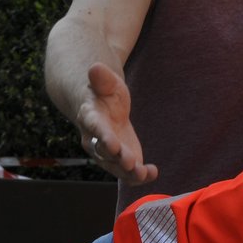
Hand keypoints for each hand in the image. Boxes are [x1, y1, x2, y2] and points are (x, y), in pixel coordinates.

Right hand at [76, 63, 157, 185]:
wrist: (101, 107)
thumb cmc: (103, 92)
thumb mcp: (105, 82)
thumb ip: (101, 78)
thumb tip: (95, 67)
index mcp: (89, 117)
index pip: (95, 128)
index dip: (103, 136)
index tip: (113, 144)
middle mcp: (95, 138)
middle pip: (104, 151)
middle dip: (117, 158)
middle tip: (129, 163)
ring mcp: (107, 151)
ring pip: (115, 165)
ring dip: (129, 172)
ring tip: (144, 174)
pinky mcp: (120, 158)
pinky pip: (127, 170)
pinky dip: (139, 175)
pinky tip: (152, 173)